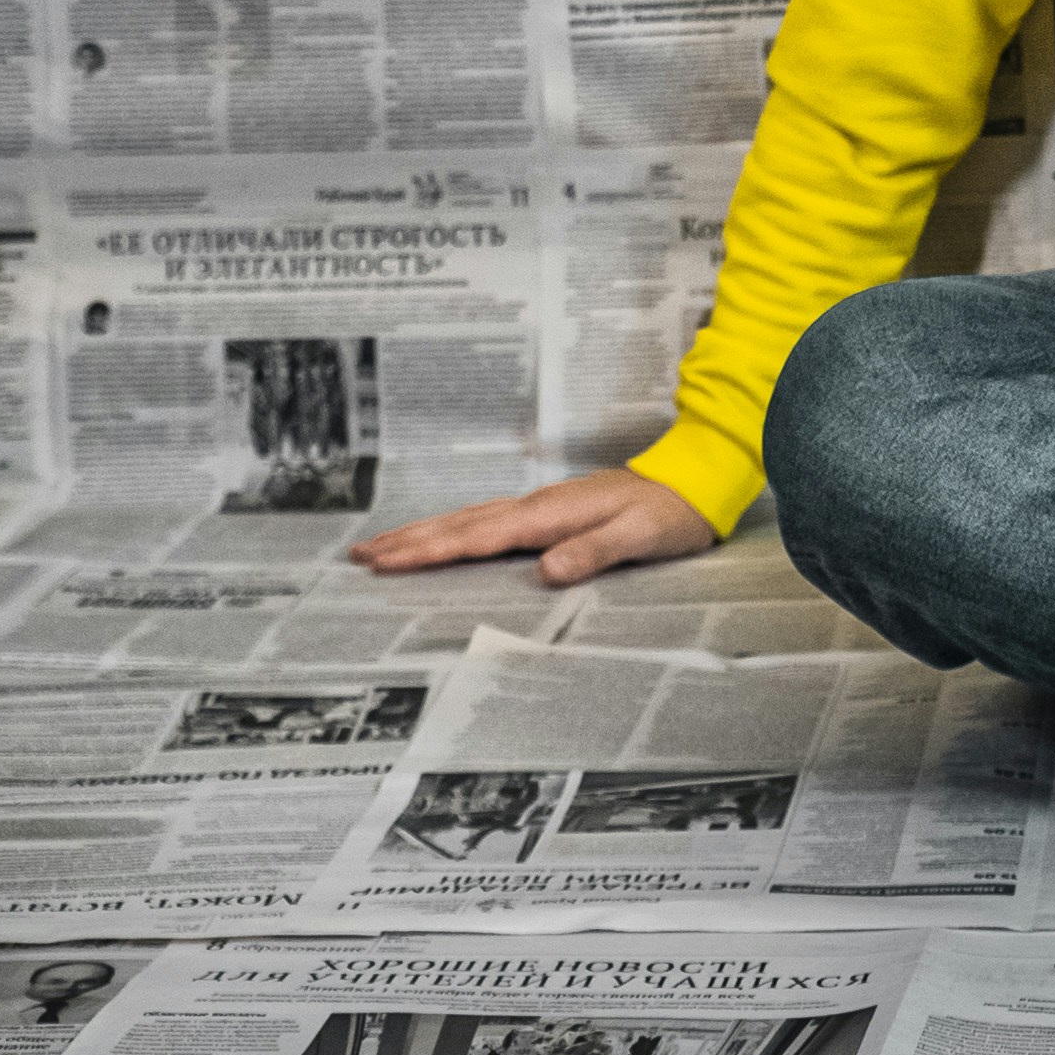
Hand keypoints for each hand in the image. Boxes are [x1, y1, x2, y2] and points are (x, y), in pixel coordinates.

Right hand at [349, 466, 713, 586]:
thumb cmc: (669, 514)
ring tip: (384, 547)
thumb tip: (546, 571)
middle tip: (360, 555)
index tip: (387, 561)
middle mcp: (538, 507)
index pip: (478, 537)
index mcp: (550, 514)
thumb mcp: (639, 537)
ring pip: (470, 521)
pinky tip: (445, 540)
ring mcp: (542, 507)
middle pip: (461, 524)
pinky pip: (488, 523)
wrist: (694, 482)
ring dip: (426, 533)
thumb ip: (593, 552)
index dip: (430, 551)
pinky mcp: (550, 513)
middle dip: (409, 540)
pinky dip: (456, 531)